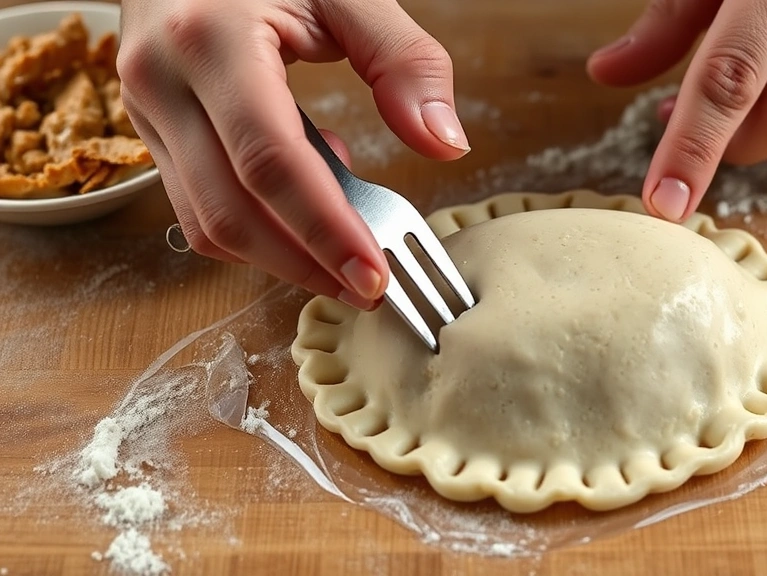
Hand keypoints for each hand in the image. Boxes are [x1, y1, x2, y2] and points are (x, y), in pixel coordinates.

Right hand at [118, 0, 470, 308]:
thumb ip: (404, 61)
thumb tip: (445, 145)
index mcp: (211, 39)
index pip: (271, 162)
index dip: (325, 230)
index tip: (373, 276)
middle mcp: (162, 82)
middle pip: (232, 212)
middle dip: (305, 264)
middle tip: (368, 289)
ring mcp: (146, 111)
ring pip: (206, 223)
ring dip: (280, 257)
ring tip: (345, 256)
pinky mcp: (151, 131)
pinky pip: (196, 207)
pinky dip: (255, 228)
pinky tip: (306, 205)